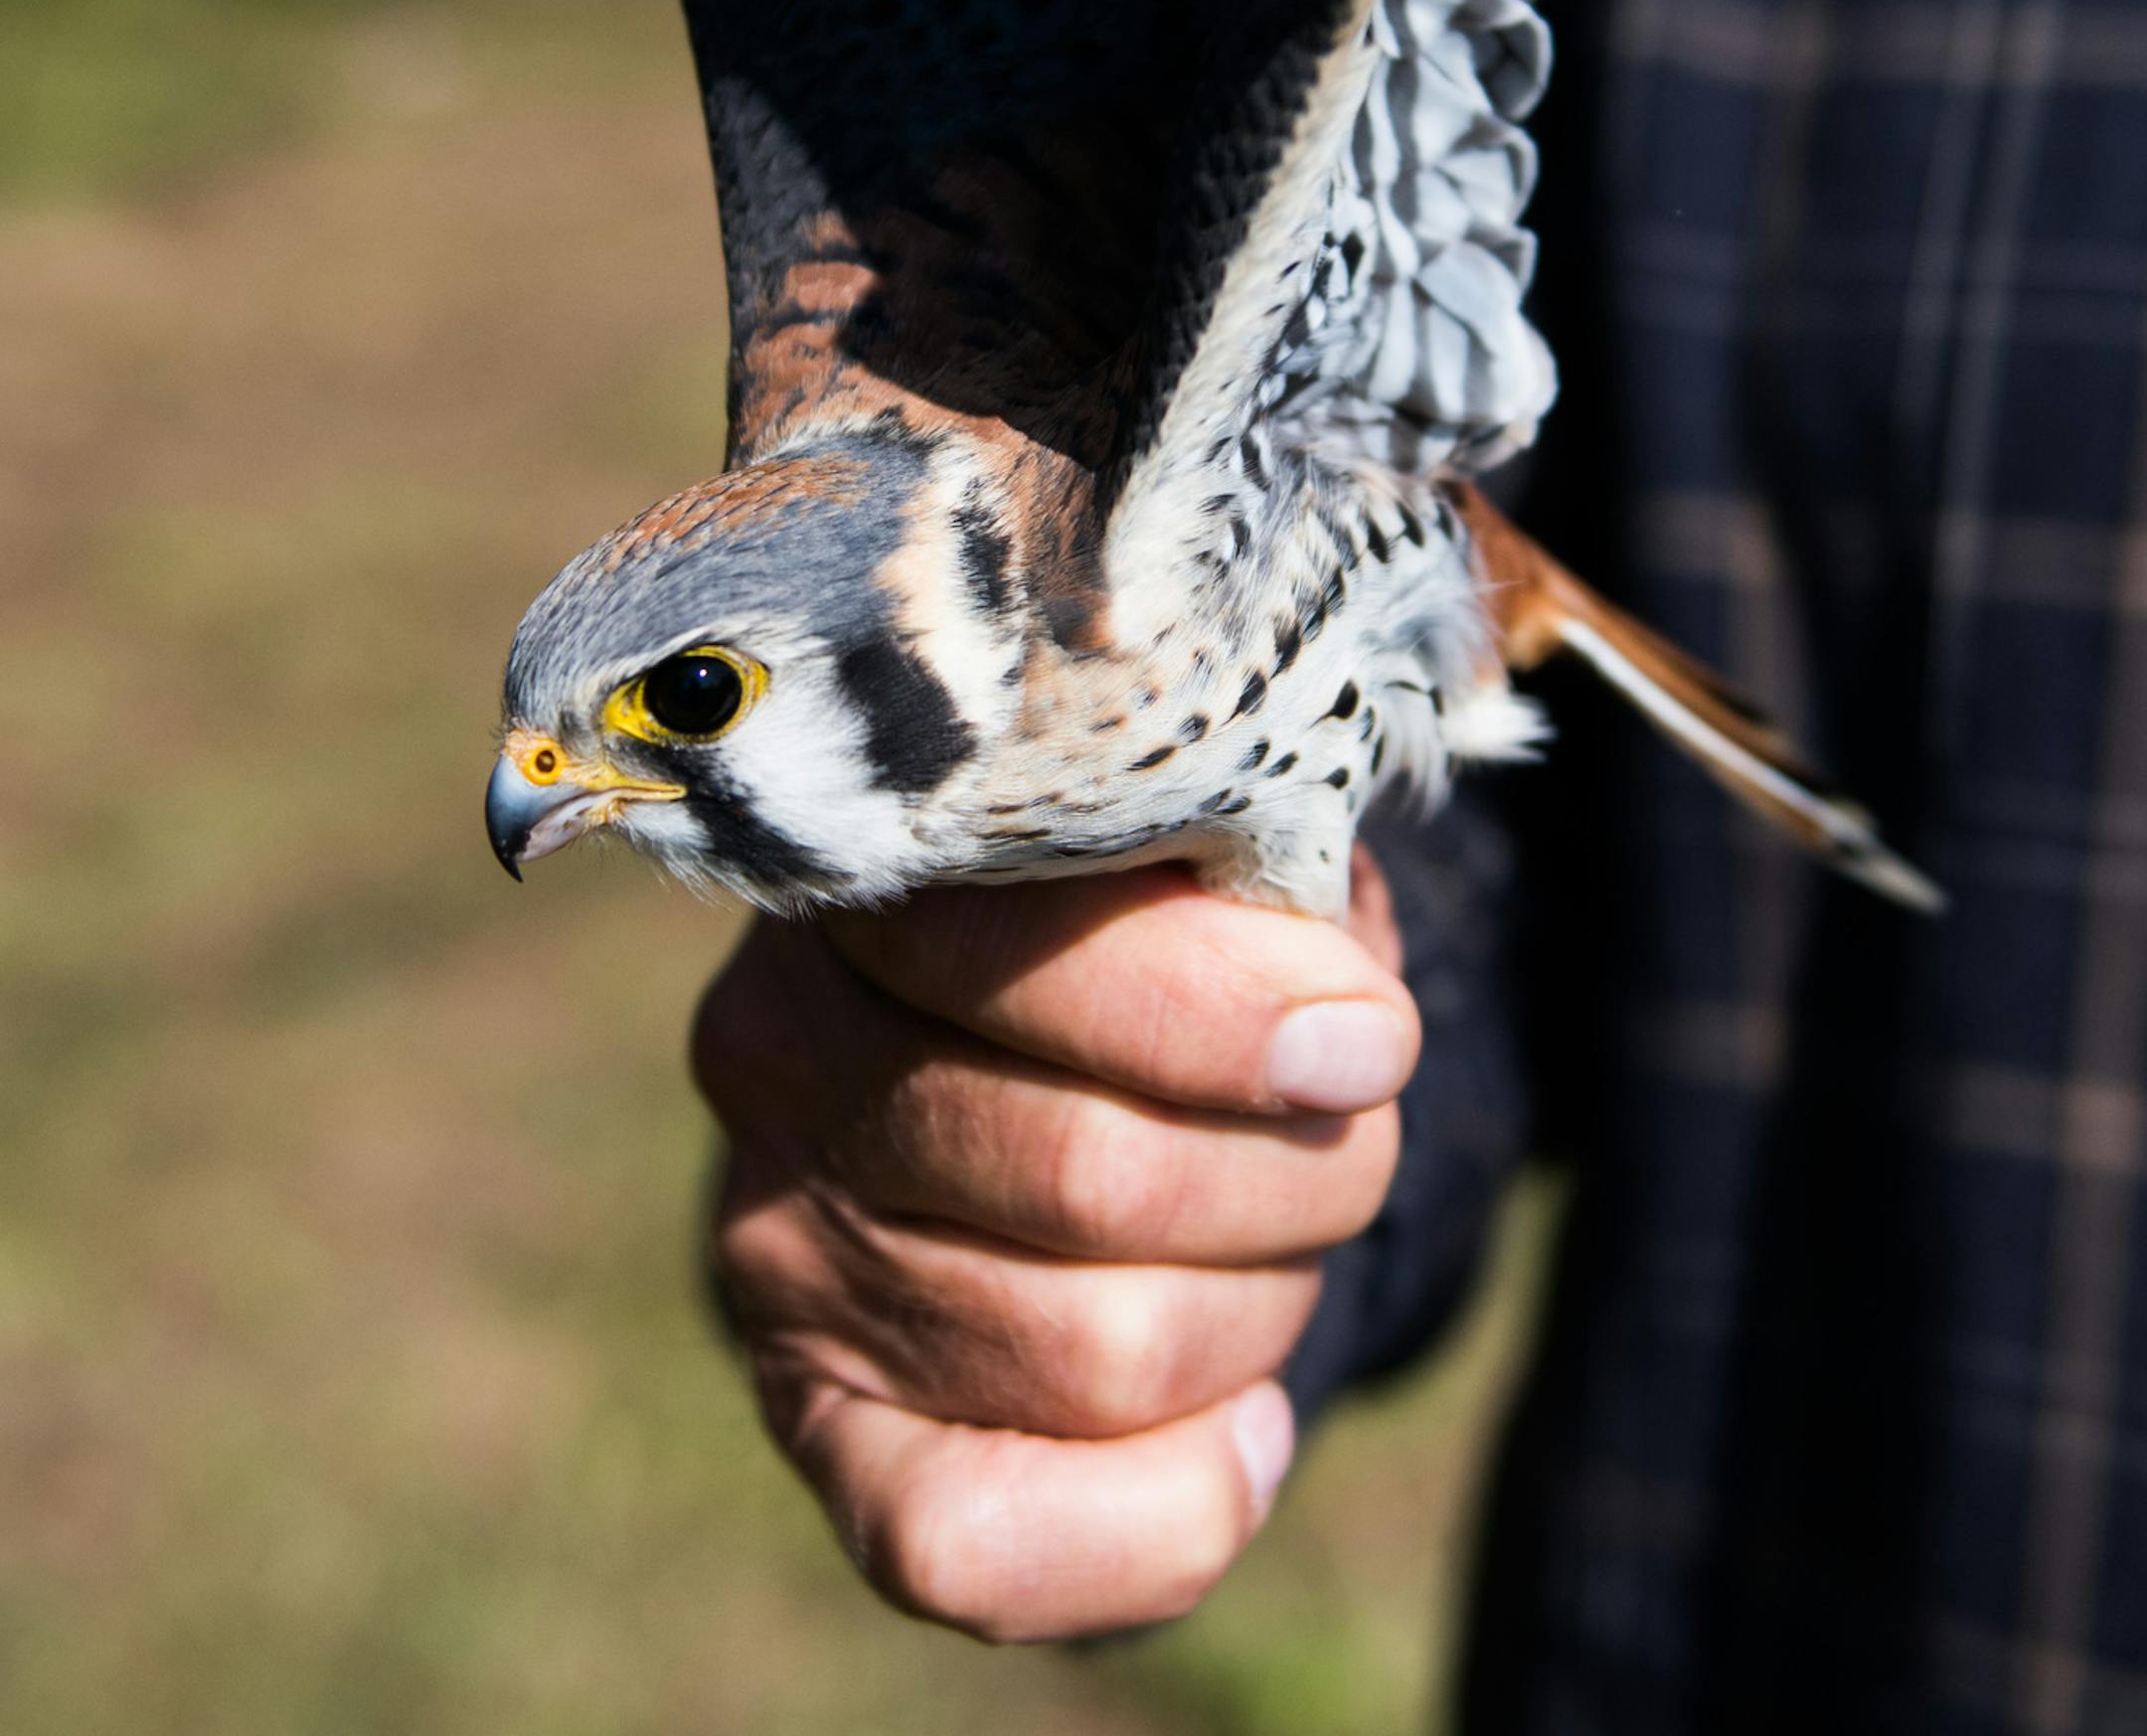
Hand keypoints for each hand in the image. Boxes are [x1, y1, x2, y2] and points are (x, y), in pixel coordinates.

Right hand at [691, 848, 1419, 1641]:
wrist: (1060, 1064)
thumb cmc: (1170, 927)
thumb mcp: (1211, 851)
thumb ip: (1253, 879)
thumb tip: (1339, 1015)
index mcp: (866, 879)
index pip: (1026, 951)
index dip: (1232, 1011)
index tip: (1371, 1035)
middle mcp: (779, 1060)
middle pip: (1094, 1177)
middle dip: (1292, 1174)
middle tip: (1349, 1130)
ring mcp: (779, 1255)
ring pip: (1096, 1352)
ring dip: (1258, 1309)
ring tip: (1276, 1241)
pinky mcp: (821, 1432)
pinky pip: (974, 1548)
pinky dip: (1169, 1509)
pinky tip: (1248, 1428)